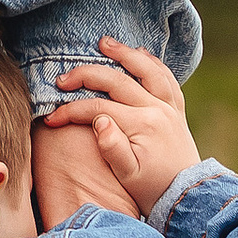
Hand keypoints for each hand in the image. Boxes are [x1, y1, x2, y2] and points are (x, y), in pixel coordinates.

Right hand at [42, 35, 200, 215]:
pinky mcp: (177, 110)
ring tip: (104, 43)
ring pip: (146, 70)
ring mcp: (170, 107)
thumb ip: (112, 148)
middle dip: (86, 75)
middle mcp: (157, 110)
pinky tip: (140, 53)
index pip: (98, 108)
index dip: (71, 111)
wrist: (187, 195)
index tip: (51, 118)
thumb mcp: (128, 175)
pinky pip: (167, 78)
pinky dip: (153, 63)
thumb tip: (99, 120)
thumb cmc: (152, 188)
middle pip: (117, 81)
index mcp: (142, 126)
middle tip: (62, 78)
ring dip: (124, 54)